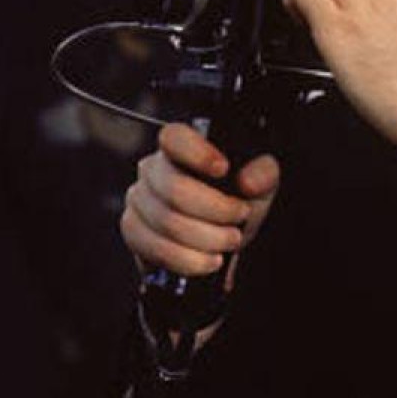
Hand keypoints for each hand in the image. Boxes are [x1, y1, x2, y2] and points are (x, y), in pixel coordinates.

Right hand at [121, 122, 279, 281]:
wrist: (225, 236)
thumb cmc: (239, 199)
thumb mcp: (260, 182)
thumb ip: (263, 173)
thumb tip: (247, 181)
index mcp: (180, 146)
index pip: (174, 137)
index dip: (197, 153)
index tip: (224, 169)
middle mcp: (152, 168)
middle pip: (174, 189)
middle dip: (214, 210)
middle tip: (240, 217)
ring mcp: (138, 200)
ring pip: (167, 223)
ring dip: (207, 238)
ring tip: (231, 240)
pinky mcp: (133, 231)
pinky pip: (155, 249)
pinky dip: (189, 260)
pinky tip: (209, 260)